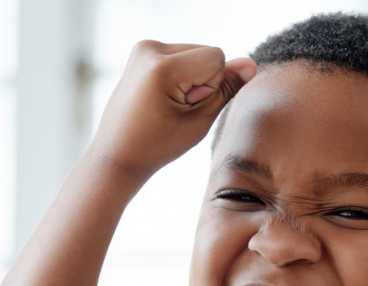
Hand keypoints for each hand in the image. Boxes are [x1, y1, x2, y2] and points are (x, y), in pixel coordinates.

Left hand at [89, 40, 256, 181]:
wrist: (117, 154)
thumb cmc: (156, 145)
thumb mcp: (199, 122)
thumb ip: (226, 89)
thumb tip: (250, 65)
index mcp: (162, 67)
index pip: (217, 57)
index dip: (212, 86)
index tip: (186, 107)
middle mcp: (149, 49)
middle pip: (207, 53)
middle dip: (202, 80)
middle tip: (175, 109)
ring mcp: (144, 49)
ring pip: (196, 54)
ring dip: (192, 79)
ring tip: (167, 105)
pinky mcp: (143, 52)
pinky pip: (181, 56)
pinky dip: (180, 76)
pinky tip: (162, 97)